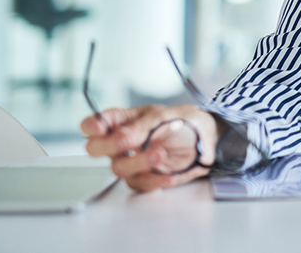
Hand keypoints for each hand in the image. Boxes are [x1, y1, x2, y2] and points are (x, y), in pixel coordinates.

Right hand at [82, 104, 218, 191]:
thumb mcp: (163, 116)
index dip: (91, 126)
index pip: (93, 124)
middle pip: (95, 149)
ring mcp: (131, 161)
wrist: (208, 141)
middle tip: (128, 141)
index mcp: (122, 121)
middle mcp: (121, 143)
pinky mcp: (144, 178)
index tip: (100, 128)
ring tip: (160, 153)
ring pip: (118, 168)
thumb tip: (121, 138)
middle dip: (109, 146)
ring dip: (138, 162)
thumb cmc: (184, 122)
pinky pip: (139, 184)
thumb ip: (140, 127)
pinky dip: (155, 181)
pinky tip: (169, 175)